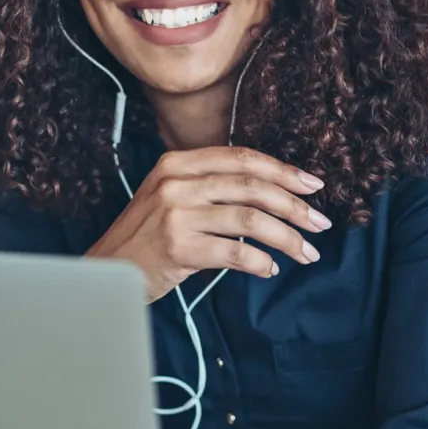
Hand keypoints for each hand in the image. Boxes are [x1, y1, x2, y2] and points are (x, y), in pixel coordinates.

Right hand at [85, 146, 330, 302]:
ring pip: (250, 220)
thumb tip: (272, 193)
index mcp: (177, 163)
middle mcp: (176, 182)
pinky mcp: (178, 248)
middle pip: (252, 187)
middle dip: (294, 206)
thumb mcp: (170, 196)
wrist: (107, 270)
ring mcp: (176, 214)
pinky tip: (270, 268)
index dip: (283, 171)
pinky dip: (260, 262)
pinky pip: (235, 253)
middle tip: (320, 223)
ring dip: (287, 238)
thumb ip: (210, 186)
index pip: (242, 158)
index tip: (313, 185)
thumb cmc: (145, 237)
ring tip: (307, 253)